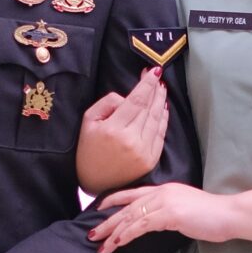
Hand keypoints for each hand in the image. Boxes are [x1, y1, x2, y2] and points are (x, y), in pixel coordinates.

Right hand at [74, 69, 168, 194]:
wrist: (94, 181)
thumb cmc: (88, 149)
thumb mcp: (88, 121)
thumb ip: (108, 103)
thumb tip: (128, 97)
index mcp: (114, 129)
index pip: (136, 100)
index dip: (146, 84)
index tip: (153, 71)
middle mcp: (131, 140)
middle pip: (148, 109)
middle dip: (155, 90)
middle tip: (158, 77)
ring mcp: (143, 152)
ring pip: (156, 121)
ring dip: (161, 103)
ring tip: (161, 90)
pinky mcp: (150, 161)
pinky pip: (160, 135)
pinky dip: (163, 120)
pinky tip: (163, 110)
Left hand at [89, 182, 240, 252]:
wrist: (229, 214)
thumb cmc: (212, 217)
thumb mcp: (185, 211)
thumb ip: (169, 213)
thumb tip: (157, 223)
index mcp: (165, 189)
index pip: (133, 193)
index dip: (114, 200)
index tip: (99, 208)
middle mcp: (161, 192)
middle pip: (127, 207)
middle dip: (107, 222)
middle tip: (92, 235)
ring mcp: (165, 202)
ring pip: (130, 217)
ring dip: (113, 233)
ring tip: (101, 246)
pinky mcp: (169, 214)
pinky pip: (141, 225)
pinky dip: (126, 235)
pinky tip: (117, 243)